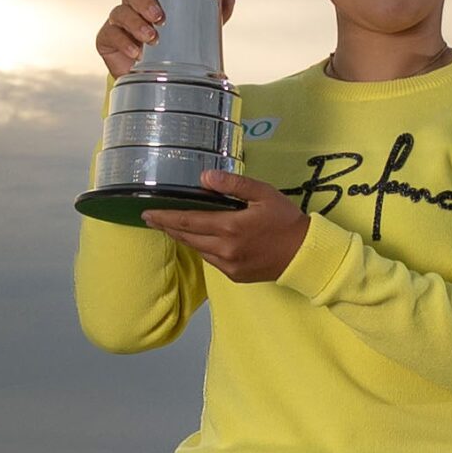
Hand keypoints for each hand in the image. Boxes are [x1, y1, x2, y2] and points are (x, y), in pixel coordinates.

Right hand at [97, 0, 234, 76]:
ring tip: (152, 37)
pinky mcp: (107, 40)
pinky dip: (124, 42)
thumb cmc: (172, 46)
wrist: (155, 79)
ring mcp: (118, 22)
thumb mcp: (193, 30)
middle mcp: (131, 5)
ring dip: (136, 24)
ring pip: (120, 12)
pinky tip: (136, 52)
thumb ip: (210, 15)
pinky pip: (111, 35)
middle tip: (159, 17)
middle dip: (144, 1)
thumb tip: (229, 0)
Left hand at [144, 169, 308, 281]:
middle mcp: (224, 248)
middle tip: (150, 219)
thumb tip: (205, 176)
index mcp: (229, 226)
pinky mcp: (234, 275)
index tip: (147, 213)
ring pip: (197, 249)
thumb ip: (233, 183)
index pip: (187, 220)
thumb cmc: (286, 220)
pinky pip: (211, 260)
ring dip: (183, 237)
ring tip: (172, 226)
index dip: (164, 217)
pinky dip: (202, 247)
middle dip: (167, 227)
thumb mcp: (263, 193)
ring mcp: (228, 265)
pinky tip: (201, 239)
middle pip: (186, 237)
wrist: (304, 254)